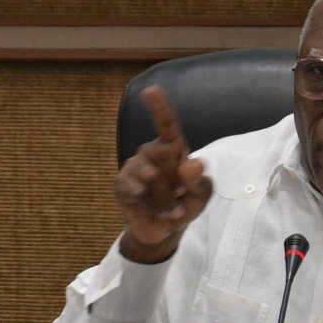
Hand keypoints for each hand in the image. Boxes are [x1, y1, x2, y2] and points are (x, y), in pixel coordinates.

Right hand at [114, 86, 212, 262]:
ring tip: (171, 209)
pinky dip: (146, 202)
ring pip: (146, 174)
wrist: (163, 231)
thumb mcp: (200, 197)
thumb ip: (200, 181)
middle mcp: (151, 155)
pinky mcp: (121, 185)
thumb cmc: (185, 205)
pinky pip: (131, 188)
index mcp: (173, 151)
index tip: (151, 90)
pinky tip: (152, 209)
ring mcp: (134, 169)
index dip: (159, 107)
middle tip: (181, 196)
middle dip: (171, 179)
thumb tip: (195, 163)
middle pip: (156, 151)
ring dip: (162, 195)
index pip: (167, 125)